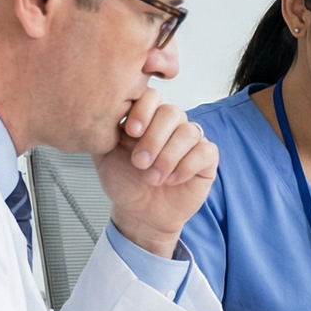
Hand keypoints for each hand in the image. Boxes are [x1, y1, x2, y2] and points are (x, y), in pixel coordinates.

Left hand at [95, 88, 217, 256]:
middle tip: (139, 163)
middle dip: (154, 138)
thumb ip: (104, 132)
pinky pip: (205, 152)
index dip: (143, 110)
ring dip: (168, 157)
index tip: (131, 133)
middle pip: (172, 112)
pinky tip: (171, 180)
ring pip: (189, 132)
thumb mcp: (104, 155)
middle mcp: (171, 125)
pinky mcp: (206, 159)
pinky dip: (186, 167)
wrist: (140, 214)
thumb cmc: (125, 184)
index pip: (152, 96)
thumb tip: (105, 111)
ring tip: (152, 178)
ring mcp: (192, 141)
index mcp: (147, 118)